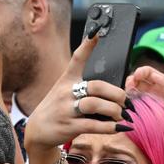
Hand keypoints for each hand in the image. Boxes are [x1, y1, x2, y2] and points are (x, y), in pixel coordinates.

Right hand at [22, 35, 128, 153]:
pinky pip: (93, 125)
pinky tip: (119, 128)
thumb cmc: (57, 109)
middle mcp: (66, 92)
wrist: (36, 131)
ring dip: (114, 110)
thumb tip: (114, 92)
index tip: (96, 33)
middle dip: (116, 94)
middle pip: (96, 86)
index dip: (87, 46)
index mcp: (67, 80)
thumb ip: (84, 88)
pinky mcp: (69, 126)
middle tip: (127, 102)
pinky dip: (110, 127)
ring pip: (95, 105)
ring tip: (123, 115)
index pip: (77, 59)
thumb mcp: (64, 92)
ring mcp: (66, 109)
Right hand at [125, 66, 163, 108]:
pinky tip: (130, 104)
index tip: (137, 76)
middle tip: (130, 86)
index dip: (141, 72)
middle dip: (132, 80)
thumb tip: (154, 74)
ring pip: (135, 92)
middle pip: (138, 81)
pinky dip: (131, 103)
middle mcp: (155, 91)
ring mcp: (151, 101)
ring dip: (129, 91)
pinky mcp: (148, 113)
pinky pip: (137, 106)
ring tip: (128, 94)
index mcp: (163, 83)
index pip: (148, 72)